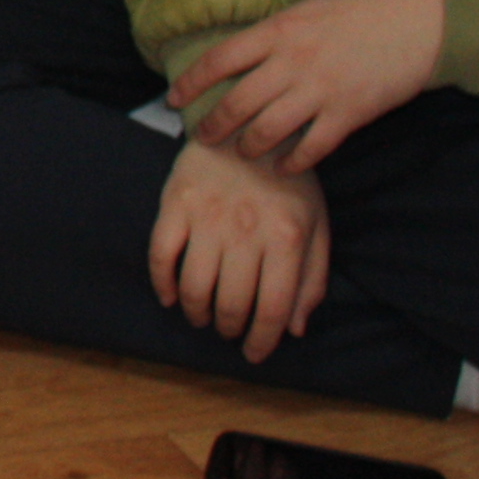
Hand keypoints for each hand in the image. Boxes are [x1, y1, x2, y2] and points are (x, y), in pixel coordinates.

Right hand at [151, 132, 331, 361]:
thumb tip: (292, 328)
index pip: (272, 307)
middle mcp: (246, 231)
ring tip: (203, 318)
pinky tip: (171, 297)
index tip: (255, 354)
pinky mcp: (175, 203)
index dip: (262, 340)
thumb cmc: (287, 182)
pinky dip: (163, 284)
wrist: (248, 125)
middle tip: (228, 331)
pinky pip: (161, 254)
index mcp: (286, 238)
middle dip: (229, 328)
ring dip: (197, 312)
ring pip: (195, 285)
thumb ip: (311, 278)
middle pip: (231, 302)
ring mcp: (207, 217)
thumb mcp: (316, 225)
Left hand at [175, 0, 444, 172]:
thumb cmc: (367, 7)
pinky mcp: (350, 114)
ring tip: (241, 152)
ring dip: (249, 146)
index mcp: (278, 30)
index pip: (218, 60)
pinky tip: (285, 167)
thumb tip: (247, 50)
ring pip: (268, 129)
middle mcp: (292, 62)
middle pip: (236, 102)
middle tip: (202, 137)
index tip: (173, 99)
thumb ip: (278, 32)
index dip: (190, 83)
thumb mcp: (310, 8)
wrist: (423, 20)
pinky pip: (311, 147)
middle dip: (213, 124)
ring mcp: (321, 90)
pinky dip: (294, 162)